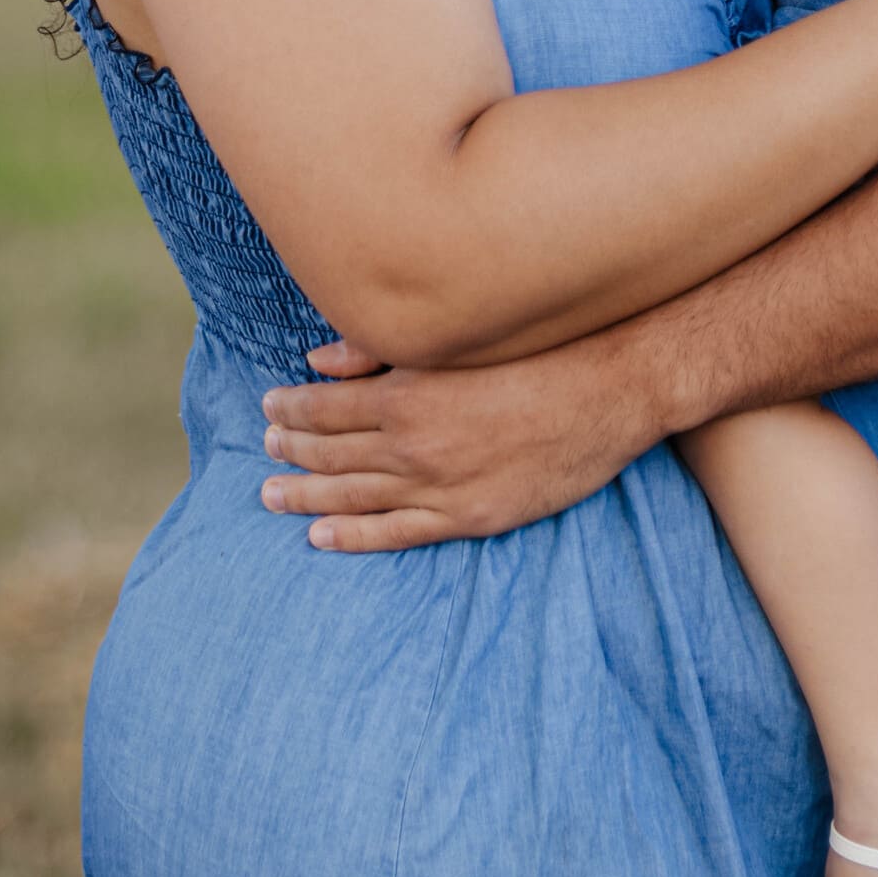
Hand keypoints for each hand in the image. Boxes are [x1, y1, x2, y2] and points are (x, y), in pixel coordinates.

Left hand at [260, 333, 658, 548]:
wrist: (612, 391)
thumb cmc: (541, 351)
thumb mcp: (459, 339)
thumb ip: (382, 350)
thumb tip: (319, 360)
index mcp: (408, 394)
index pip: (326, 408)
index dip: (291, 410)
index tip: (269, 408)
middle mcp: (414, 445)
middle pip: (331, 454)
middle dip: (291, 452)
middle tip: (265, 450)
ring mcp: (440, 487)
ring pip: (353, 497)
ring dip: (306, 496)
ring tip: (272, 494)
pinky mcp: (470, 516)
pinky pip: (396, 534)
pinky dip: (353, 536)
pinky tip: (321, 535)